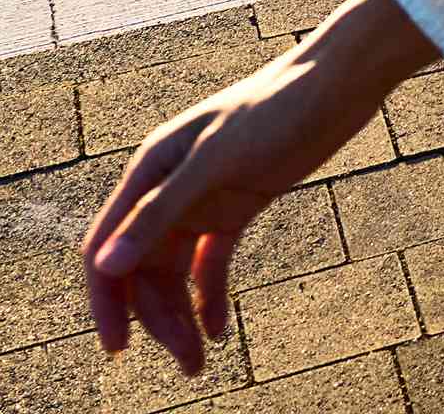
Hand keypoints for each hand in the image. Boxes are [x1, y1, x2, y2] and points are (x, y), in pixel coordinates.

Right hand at [85, 0, 441, 371]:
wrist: (338, 82)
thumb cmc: (275, 108)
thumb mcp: (216, 162)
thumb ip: (160, 213)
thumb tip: (107, 266)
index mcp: (149, 171)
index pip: (105, 245)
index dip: (105, 299)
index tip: (118, 349)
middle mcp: (168, 188)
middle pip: (142, 268)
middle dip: (156, 318)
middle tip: (187, 362)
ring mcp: (203, 199)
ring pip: (176, 271)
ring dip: (182, 315)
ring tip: (201, 359)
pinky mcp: (236, 206)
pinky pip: (211, 262)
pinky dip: (210, 296)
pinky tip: (220, 330)